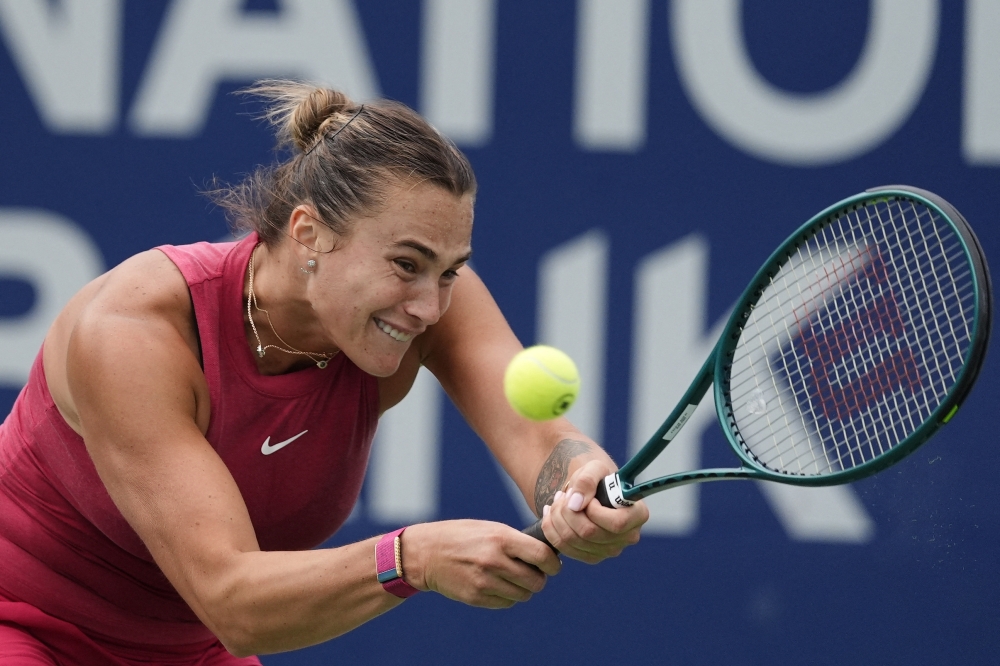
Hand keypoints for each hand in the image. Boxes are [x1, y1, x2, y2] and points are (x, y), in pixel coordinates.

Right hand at [402, 520, 561, 608]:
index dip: (554, 563)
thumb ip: (517, 541)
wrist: (426, 553)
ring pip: (523, 595)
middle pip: (536, 581)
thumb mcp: (490, 529)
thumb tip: (546, 555)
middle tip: (533, 572)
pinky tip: (498, 584)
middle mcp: (494, 560)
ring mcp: (485, 581)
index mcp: (501, 538)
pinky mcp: (476, 597)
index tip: (554, 565)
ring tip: (513, 578)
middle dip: (539, 578)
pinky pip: (506, 603)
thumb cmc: (463, 536)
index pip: (542, 556)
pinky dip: (508, 596)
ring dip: (523, 589)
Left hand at [539, 460, 647, 562]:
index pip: (617, 523)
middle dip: (568, 511)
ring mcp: (610, 550)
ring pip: (573, 541)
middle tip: (563, 495)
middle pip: (590, 533)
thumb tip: (575, 503)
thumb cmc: (597, 478)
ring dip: (557, 518)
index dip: (595, 511)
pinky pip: (564, 548)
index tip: (587, 498)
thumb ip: (587, 480)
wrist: (588, 491)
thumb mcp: (594, 468)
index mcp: (638, 514)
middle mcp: (628, 537)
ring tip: (557, 501)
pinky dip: (551, 529)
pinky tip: (550, 514)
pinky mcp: (592, 557)